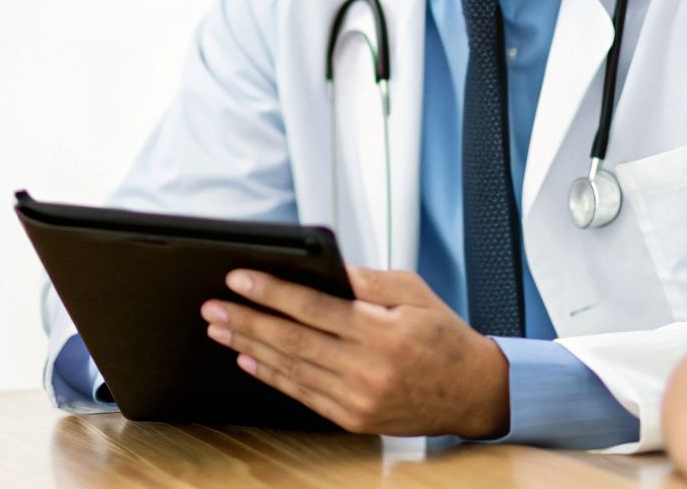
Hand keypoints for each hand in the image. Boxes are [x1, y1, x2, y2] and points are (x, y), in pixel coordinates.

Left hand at [202, 265, 509, 437]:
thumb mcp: (412, 292)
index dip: (271, 292)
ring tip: (222, 330)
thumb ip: (364, 280)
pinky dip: (273, 377)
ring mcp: (358, 399)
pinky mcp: (354, 419)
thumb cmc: (443, 336)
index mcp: (382, 332)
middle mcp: (367, 369)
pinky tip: (250, 360)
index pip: (313, 307)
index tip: (239, 279)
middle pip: (292, 341)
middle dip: (247, 322)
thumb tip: (322, 267)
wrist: (472, 391)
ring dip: (250, 348)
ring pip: (291, 369)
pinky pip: (303, 395)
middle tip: (213, 308)